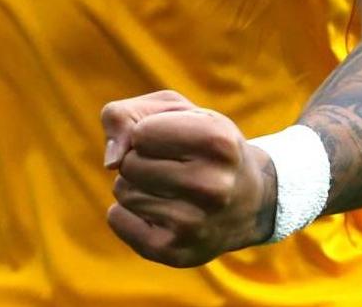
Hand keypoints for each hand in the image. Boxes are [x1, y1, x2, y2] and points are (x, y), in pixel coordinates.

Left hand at [100, 90, 277, 266]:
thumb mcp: (171, 109)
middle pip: (128, 164)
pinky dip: (127, 212)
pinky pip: (117, 219)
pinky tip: (162, 213)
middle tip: (174, 168)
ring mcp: (196, 226)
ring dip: (136, 186)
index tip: (175, 142)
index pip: (139, 134)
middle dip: (139, 160)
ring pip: (122, 191)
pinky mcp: (176, 253)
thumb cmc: (200, 144)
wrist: (251, 201)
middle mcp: (213, 187)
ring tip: (173, 190)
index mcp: (218, 142)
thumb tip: (110, 161)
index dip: (147, 133)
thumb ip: (123, 115)